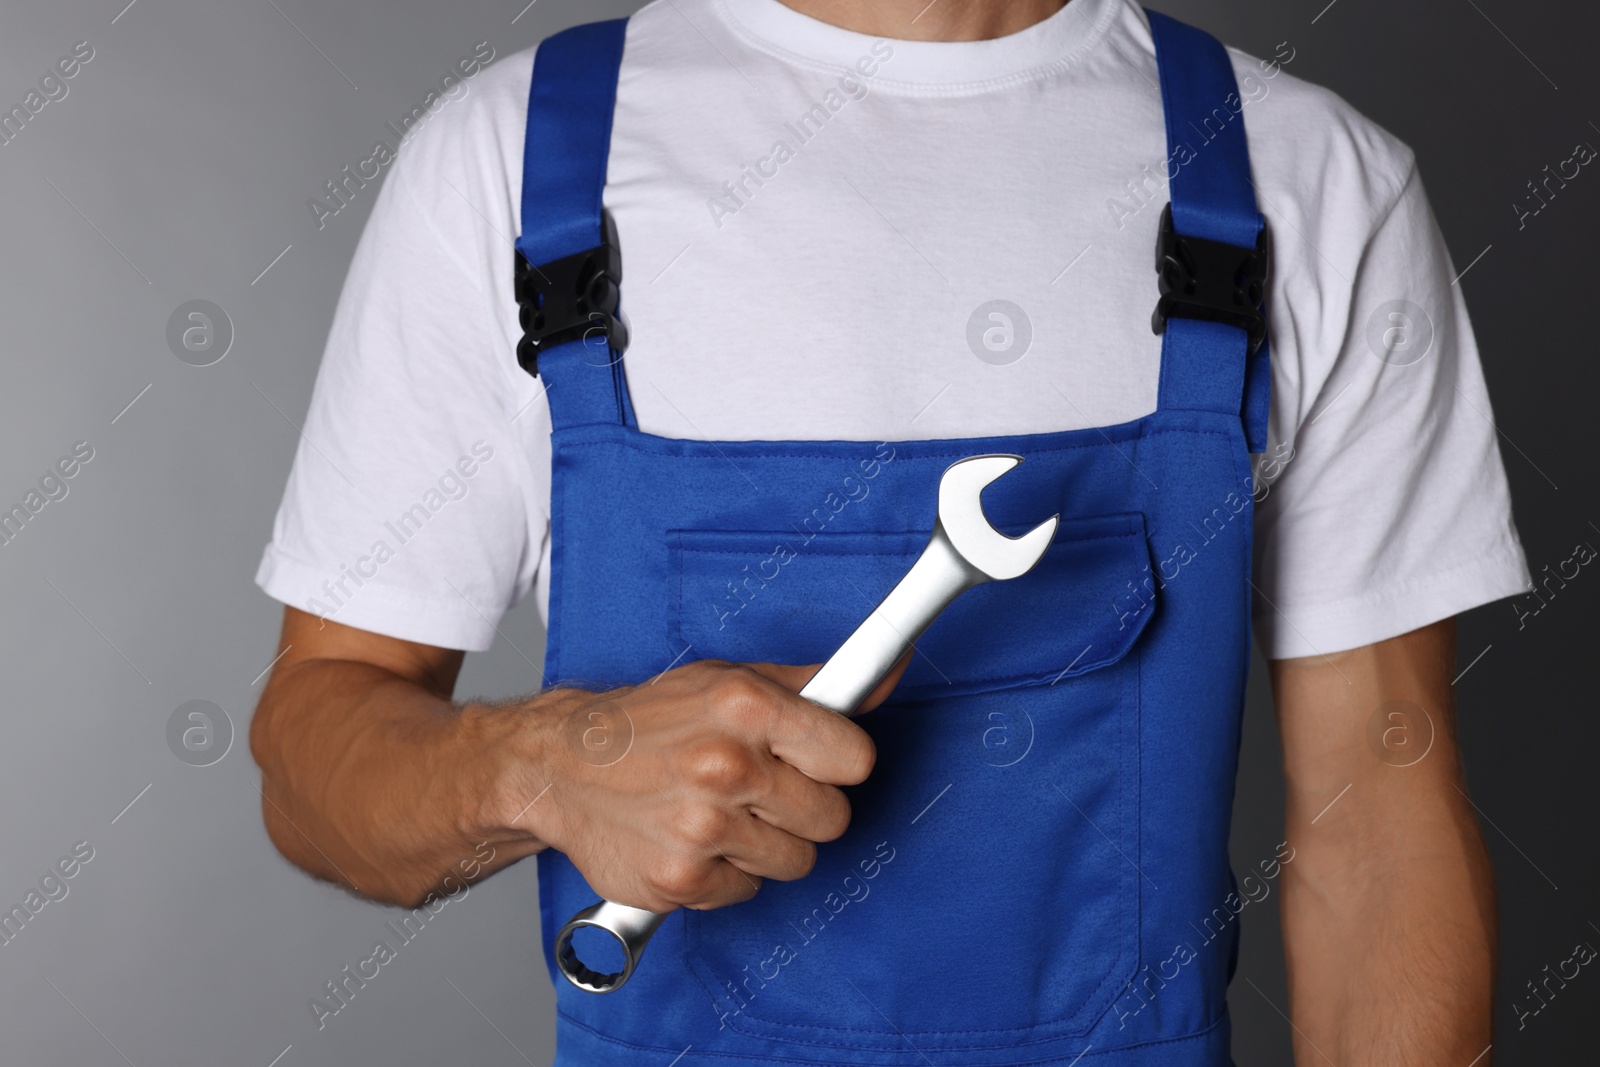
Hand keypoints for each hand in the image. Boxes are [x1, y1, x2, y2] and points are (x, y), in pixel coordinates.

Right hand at [496, 657, 903, 913]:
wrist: (560, 766)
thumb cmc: (651, 721)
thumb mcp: (729, 681)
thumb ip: (811, 685)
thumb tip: (884, 672)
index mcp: (746, 706)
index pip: (854, 758)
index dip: (838, 761)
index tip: (816, 760)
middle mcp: (725, 765)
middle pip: (832, 818)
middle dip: (803, 807)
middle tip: (760, 789)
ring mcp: (702, 827)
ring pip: (796, 861)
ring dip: (766, 845)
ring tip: (721, 813)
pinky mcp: (680, 879)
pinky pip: (748, 891)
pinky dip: (725, 874)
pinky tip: (693, 841)